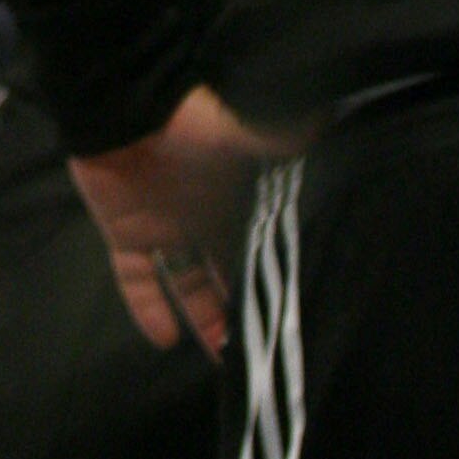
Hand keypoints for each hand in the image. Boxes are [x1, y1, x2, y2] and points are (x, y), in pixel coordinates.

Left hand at [68, 84, 299, 360]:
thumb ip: (290, 139)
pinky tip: (166, 338)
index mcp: (233, 192)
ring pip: (186, 283)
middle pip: (224, 271)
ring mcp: (162, 225)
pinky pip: (135, 280)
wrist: (126, 102)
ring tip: (223, 356)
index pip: (257, 243)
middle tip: (260, 350)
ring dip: (202, 318)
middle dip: (242, 307)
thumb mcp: (250, 129)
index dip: (271, 276)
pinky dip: (147, 308)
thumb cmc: (192, 116)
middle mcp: (201, 213)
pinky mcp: (124, 232)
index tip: (289, 312)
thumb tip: (334, 125)